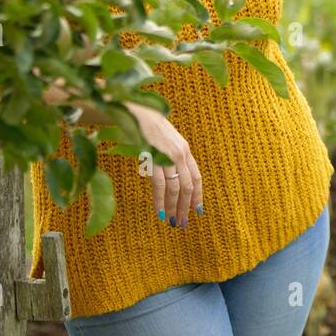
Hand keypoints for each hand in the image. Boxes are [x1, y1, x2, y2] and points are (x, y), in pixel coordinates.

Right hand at [129, 101, 202, 229]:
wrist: (137, 112)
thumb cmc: (149, 127)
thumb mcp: (166, 140)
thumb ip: (172, 155)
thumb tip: (172, 174)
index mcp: (185, 150)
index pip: (196, 177)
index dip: (198, 195)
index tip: (197, 210)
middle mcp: (180, 154)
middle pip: (187, 187)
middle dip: (185, 207)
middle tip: (182, 223)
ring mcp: (168, 157)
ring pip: (175, 189)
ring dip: (173, 208)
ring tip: (171, 221)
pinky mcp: (154, 159)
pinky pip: (159, 185)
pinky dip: (160, 201)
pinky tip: (159, 213)